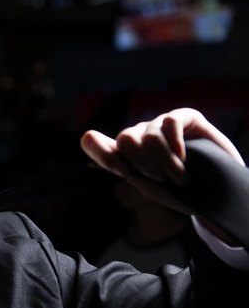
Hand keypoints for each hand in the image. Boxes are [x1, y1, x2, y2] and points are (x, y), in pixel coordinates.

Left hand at [81, 108, 243, 244]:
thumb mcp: (149, 187)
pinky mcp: (184, 116)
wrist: (214, 190)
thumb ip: (128, 173)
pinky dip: (175, 144)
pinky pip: (170, 122)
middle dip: (142, 164)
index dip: (101, 153)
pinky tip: (183, 157)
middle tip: (160, 180)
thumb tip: (98, 166)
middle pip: (125, 139)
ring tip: (179, 178)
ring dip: (165, 162)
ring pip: (148, 137)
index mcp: (123, 153)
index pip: (93, 142)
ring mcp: (159, 124)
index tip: (122, 172)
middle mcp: (137, 135)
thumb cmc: (178, 191)